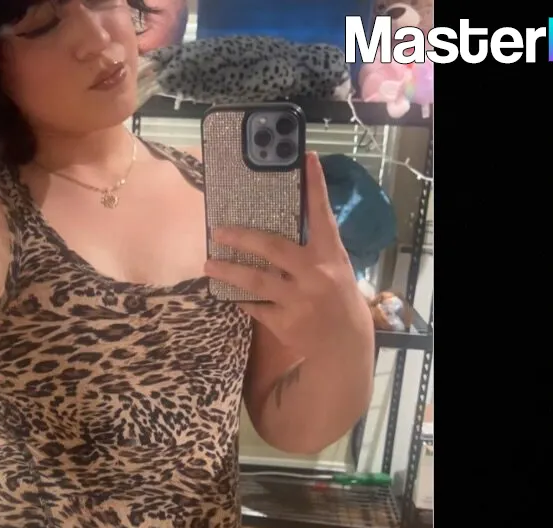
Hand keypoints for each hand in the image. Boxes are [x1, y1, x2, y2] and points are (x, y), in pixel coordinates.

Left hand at [204, 151, 370, 357]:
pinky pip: (255, 307)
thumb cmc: (339, 299)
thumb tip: (283, 221)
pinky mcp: (284, 323)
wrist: (344, 345)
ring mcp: (298, 300)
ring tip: (207, 264)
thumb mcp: (335, 268)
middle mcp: (315, 275)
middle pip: (272, 248)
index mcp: (330, 256)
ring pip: (255, 282)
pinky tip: (231, 295)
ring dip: (227, 272)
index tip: (306, 158)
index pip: (321, 215)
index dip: (314, 186)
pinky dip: (242, 300)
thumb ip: (313, 248)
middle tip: (217, 231)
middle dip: (241, 238)